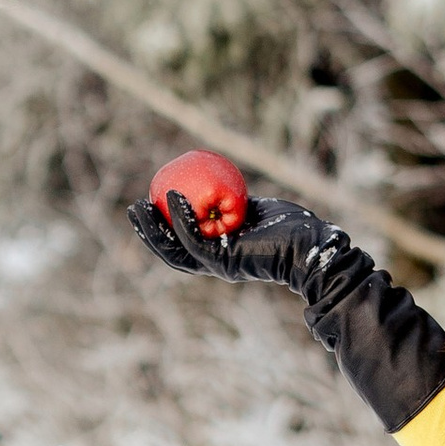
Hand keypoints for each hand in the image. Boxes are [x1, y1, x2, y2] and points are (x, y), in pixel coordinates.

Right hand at [125, 190, 346, 288]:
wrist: (311, 244)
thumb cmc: (290, 225)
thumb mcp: (252, 206)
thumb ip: (231, 199)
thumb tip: (212, 181)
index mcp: (218, 252)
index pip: (180, 243)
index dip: (158, 228)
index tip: (146, 203)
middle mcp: (214, 262)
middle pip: (170, 250)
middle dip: (147, 231)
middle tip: (132, 208)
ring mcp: (218, 264)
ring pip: (175, 249)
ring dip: (154, 229)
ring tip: (140, 206)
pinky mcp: (225, 261)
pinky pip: (195, 239)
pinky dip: (181, 218)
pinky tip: (172, 196)